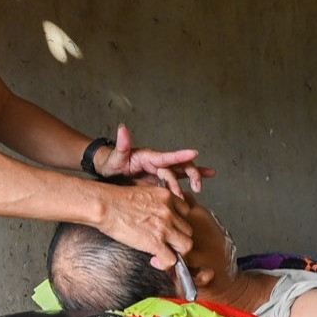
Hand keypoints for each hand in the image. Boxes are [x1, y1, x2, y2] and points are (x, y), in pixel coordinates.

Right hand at [94, 182, 192, 270]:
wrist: (106, 205)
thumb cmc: (116, 199)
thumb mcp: (143, 191)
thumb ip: (155, 200)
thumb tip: (153, 212)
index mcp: (167, 197)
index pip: (186, 213)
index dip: (179, 223)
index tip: (169, 229)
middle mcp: (170, 212)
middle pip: (188, 230)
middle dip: (178, 239)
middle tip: (166, 244)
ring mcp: (165, 227)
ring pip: (186, 245)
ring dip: (176, 252)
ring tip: (162, 254)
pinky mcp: (156, 242)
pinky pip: (172, 260)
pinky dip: (166, 264)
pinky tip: (155, 261)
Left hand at [95, 125, 213, 195]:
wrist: (109, 170)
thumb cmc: (112, 162)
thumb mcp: (115, 156)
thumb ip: (122, 145)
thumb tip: (122, 128)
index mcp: (149, 157)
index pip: (167, 156)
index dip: (180, 155)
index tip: (194, 153)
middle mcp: (158, 162)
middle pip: (179, 165)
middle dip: (190, 174)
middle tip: (196, 187)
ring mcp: (160, 169)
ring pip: (181, 172)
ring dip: (193, 178)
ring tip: (200, 188)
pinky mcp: (160, 178)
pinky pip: (178, 178)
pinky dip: (192, 178)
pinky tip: (207, 177)